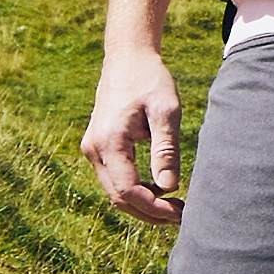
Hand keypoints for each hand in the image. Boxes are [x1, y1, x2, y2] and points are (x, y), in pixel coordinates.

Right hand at [82, 42, 184, 226]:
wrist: (127, 58)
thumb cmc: (150, 79)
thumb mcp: (166, 110)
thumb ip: (166, 149)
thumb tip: (170, 187)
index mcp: (109, 141)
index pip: (128, 190)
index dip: (154, 208)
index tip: (180, 212)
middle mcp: (94, 148)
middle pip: (118, 197)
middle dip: (149, 212)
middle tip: (181, 216)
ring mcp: (92, 149)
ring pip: (114, 191)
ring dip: (142, 204)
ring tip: (174, 206)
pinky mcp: (97, 147)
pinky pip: (113, 178)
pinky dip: (135, 190)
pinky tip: (160, 189)